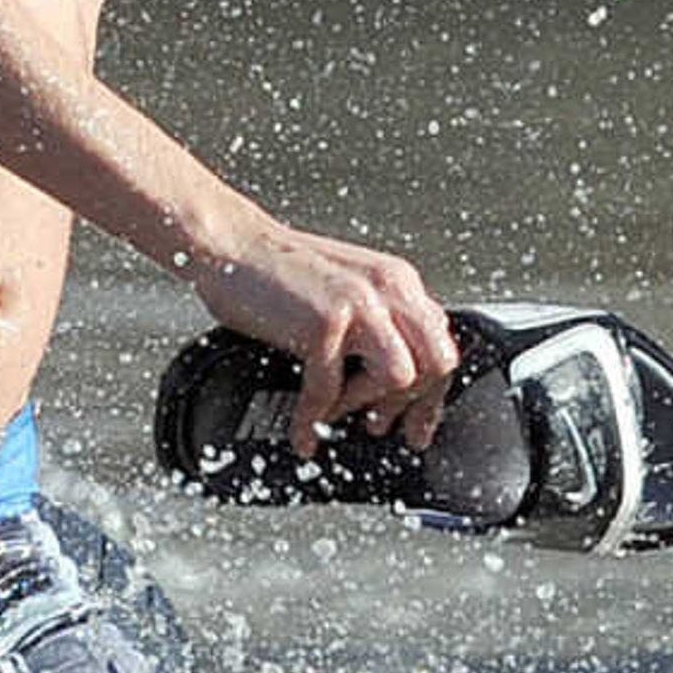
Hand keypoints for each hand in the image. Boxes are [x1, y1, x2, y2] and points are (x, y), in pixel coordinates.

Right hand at [188, 221, 458, 454]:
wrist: (231, 242)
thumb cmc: (276, 270)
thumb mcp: (345, 288)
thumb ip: (375, 322)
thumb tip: (386, 377)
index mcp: (398, 281)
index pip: (441, 344)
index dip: (432, 393)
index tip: (416, 424)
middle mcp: (388, 289)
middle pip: (437, 362)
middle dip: (415, 404)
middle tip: (383, 426)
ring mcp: (359, 304)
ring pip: (401, 377)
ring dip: (368, 405)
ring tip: (338, 414)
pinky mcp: (324, 323)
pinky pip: (331, 390)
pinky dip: (313, 419)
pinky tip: (302, 430)